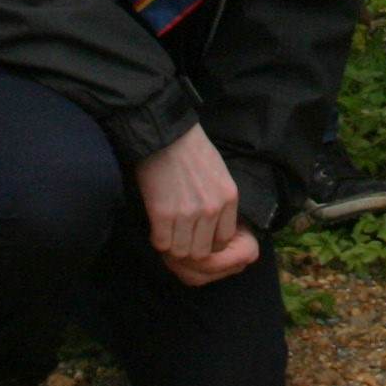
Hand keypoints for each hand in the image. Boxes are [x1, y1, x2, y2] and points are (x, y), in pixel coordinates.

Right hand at [137, 126, 258, 285]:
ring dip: (173, 246)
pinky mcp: (162, 214)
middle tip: (181, 238)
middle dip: (190, 248)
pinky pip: (162, 244)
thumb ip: (220, 200)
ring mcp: (187, 213)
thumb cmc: (192, 149)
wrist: (165, 134)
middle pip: (203, 252)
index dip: (209, 242)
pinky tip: (157, 227)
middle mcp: (211, 209)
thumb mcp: (220, 174)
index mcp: (228, 198)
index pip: (224, 240)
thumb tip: (214, 226)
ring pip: (182, 251)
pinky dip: (158, 239)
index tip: (198, 236)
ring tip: (167, 233)